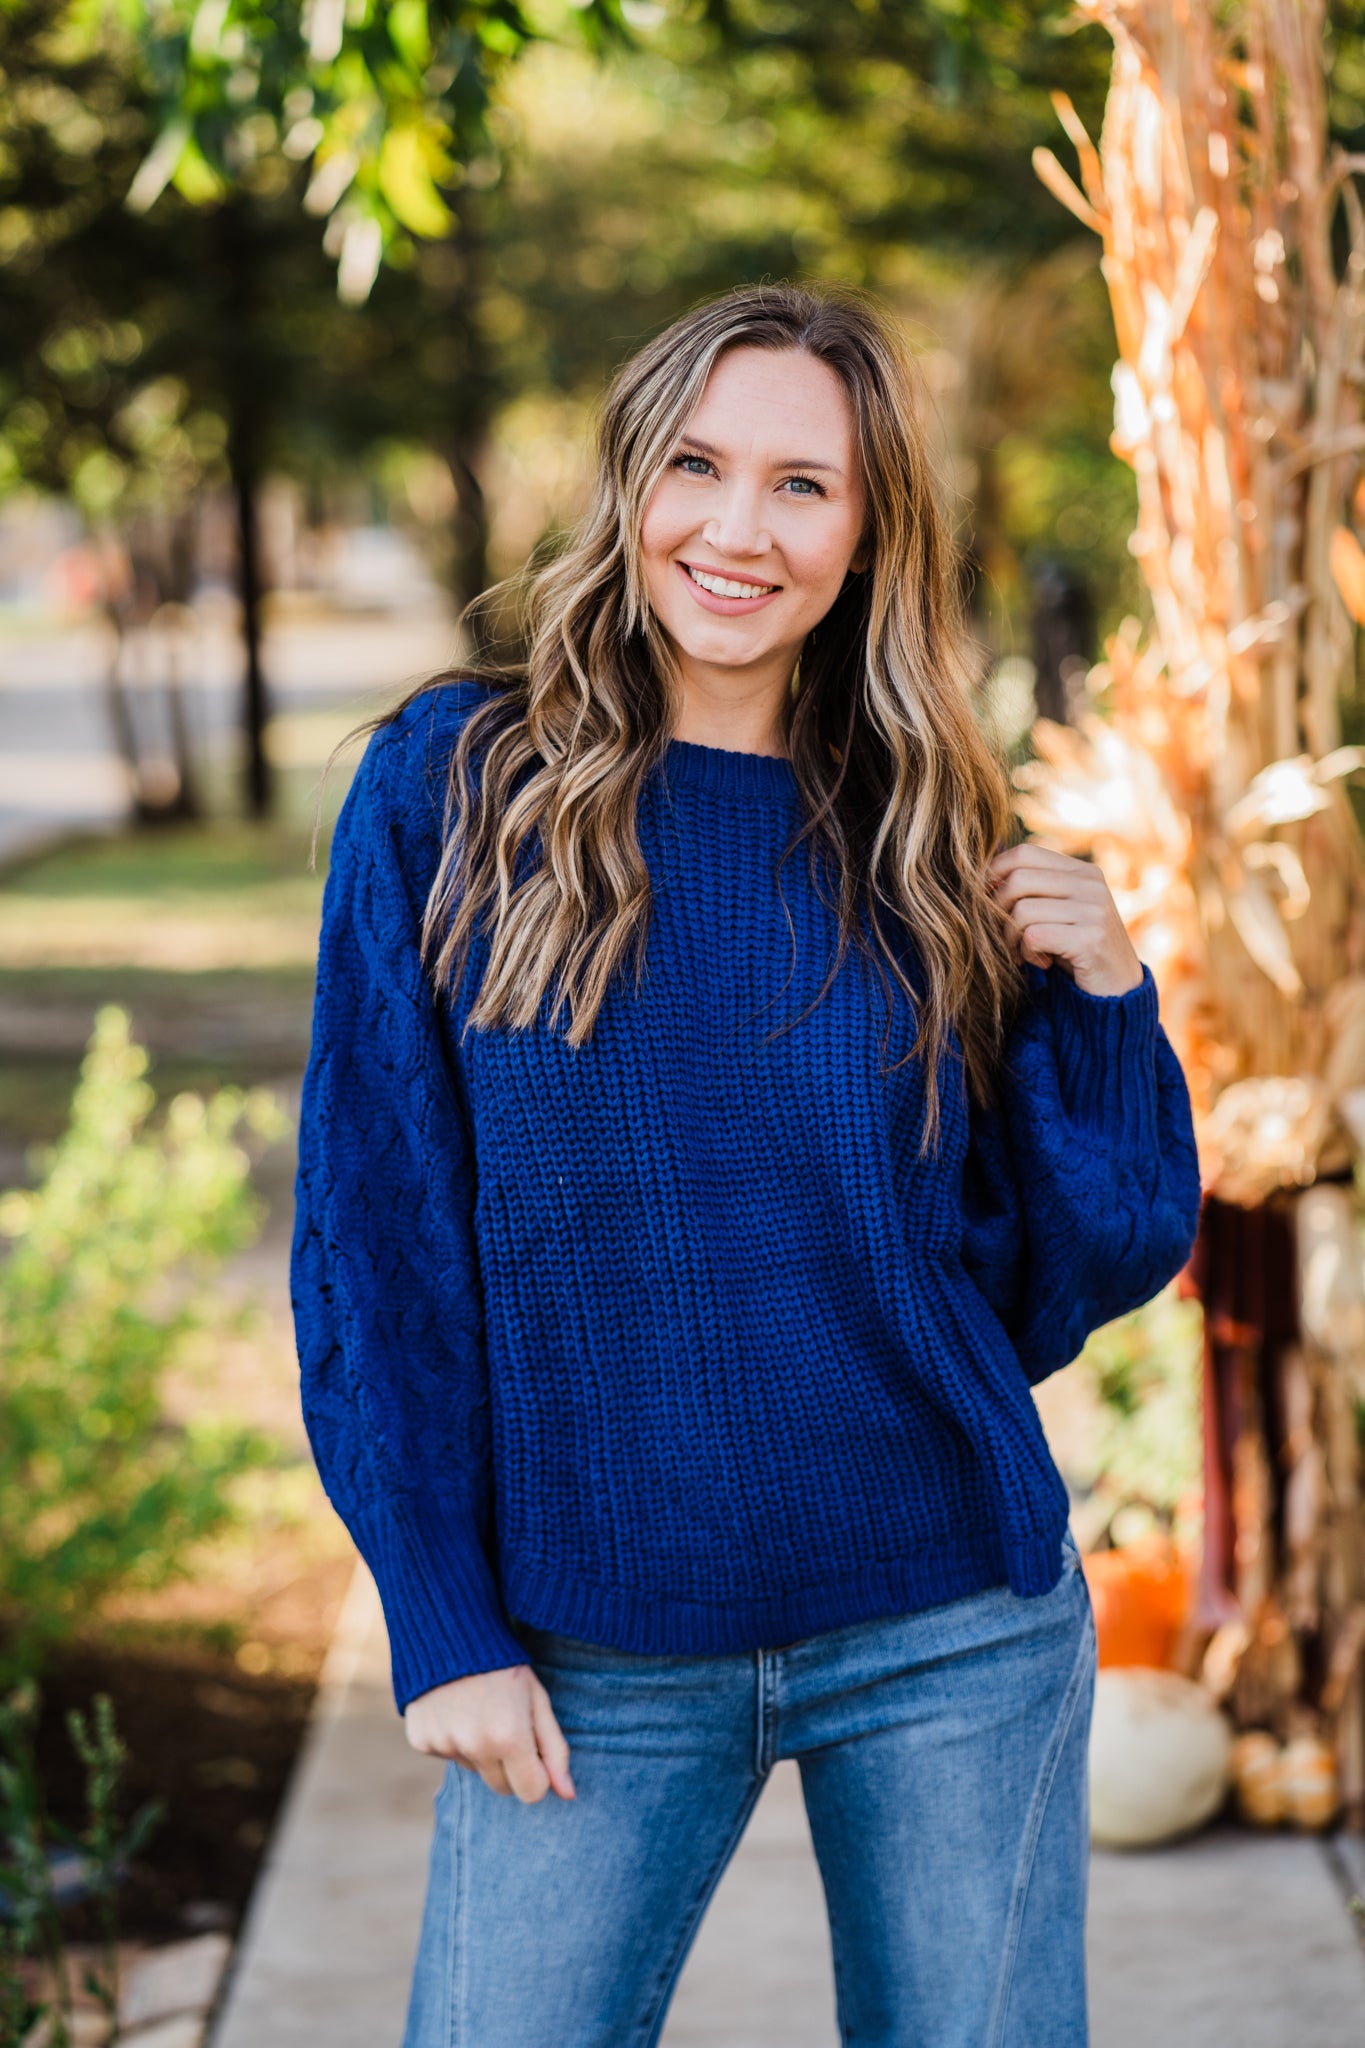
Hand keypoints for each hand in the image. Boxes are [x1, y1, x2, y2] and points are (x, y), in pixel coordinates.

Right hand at [404, 1663, 576, 1803]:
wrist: (452, 1632)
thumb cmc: (505, 1667)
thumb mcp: (537, 1701)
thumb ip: (554, 1750)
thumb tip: (568, 1795)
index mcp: (510, 1738)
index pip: (532, 1792)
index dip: (537, 1774)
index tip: (533, 1750)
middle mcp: (475, 1747)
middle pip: (502, 1788)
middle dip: (509, 1766)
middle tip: (506, 1725)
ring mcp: (444, 1745)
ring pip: (474, 1770)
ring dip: (480, 1751)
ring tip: (479, 1710)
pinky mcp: (421, 1741)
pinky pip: (446, 1756)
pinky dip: (453, 1740)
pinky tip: (454, 1709)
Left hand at [988, 844, 1142, 997]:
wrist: (1119, 990)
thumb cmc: (1076, 950)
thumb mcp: (1057, 912)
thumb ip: (1033, 890)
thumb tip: (984, 871)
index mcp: (1082, 871)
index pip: (1024, 853)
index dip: (994, 873)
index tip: (983, 898)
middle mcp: (1090, 884)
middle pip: (1018, 879)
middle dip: (997, 910)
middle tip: (1003, 935)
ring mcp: (1094, 909)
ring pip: (1022, 911)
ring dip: (1011, 938)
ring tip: (1023, 953)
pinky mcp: (1091, 938)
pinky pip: (1034, 936)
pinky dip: (1027, 953)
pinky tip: (1041, 962)